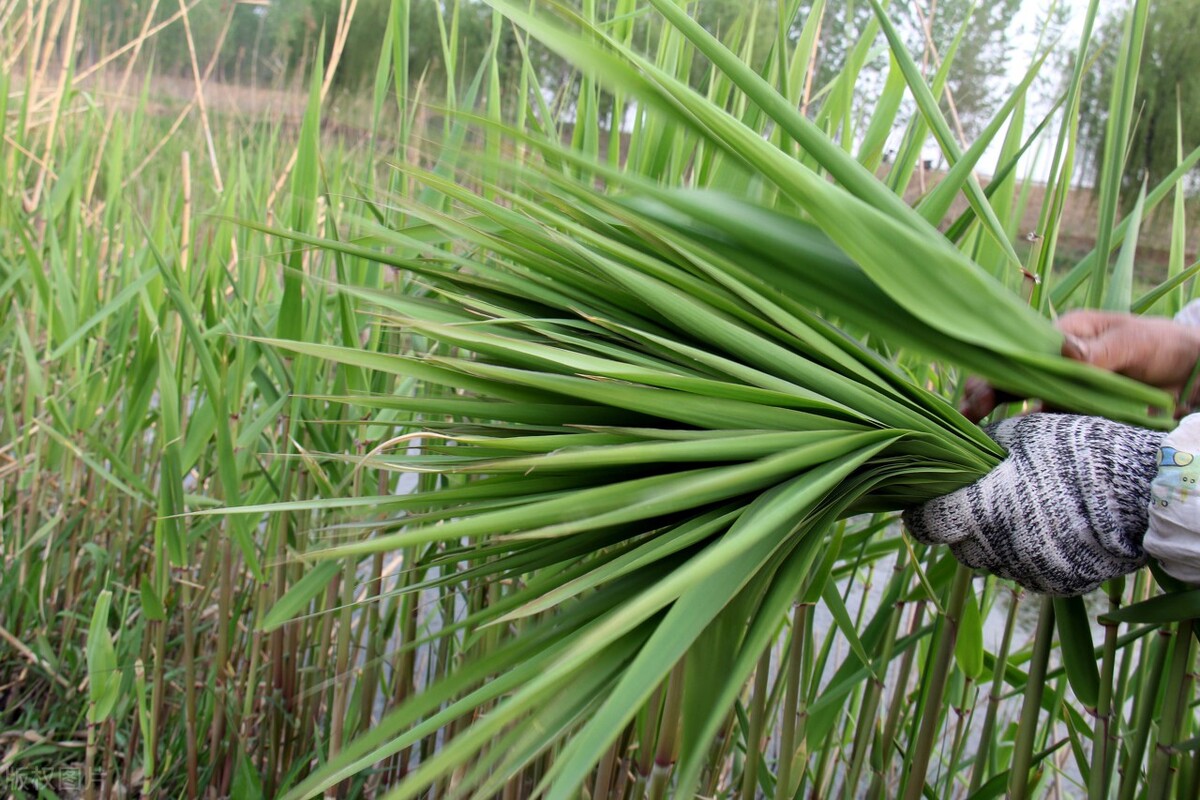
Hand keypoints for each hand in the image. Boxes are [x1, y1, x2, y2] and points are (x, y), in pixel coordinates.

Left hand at [903, 413, 1162, 595]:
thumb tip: (951, 454)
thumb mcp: (1019, 435)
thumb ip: (977, 451)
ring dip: (995, 542)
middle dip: (962, 527)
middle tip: (983, 501)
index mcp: (978, 510)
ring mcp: (1027, 570)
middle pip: (958, 546)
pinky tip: (1048, 529)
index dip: (920, 513)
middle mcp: (996, 548)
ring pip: (992, 561)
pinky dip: (1027, 554)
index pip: (924, 524)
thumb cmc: (1073, 453)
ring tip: (1022, 511)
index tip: (924, 502)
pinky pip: (1025, 572)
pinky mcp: (1055, 584)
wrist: (1138, 492)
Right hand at [961, 311, 1199, 421]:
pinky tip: (1008, 448)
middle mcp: (1055, 364)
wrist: (1193, 375)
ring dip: (998, 418)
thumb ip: (1098, 350)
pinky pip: (1046, 426)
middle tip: (966, 417)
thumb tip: (1063, 350)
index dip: (993, 369)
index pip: (1017, 351)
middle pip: (1010, 378)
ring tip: (976, 435)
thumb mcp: (1132, 341)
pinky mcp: (1075, 415)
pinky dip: (1026, 436)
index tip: (977, 392)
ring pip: (1021, 404)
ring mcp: (1063, 391)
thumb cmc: (1161, 345)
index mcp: (1061, 337)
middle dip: (983, 395)